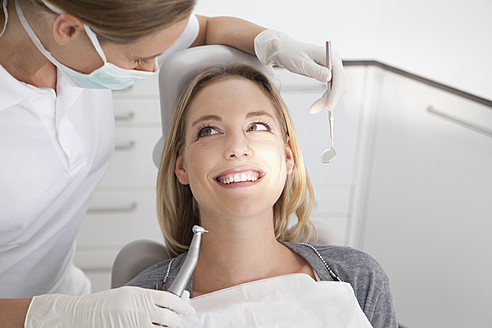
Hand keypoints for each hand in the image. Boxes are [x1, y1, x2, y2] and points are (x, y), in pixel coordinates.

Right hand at [25, 286, 194, 327]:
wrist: (81, 314)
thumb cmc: (103, 304)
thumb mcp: (128, 295)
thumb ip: (146, 299)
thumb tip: (166, 304)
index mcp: (138, 295)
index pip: (168, 299)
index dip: (182, 305)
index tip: (190, 310)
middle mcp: (137, 309)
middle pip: (169, 318)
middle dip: (176, 321)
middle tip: (177, 321)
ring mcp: (133, 324)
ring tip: (164, 326)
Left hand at [254, 29, 346, 112]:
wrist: (286, 51)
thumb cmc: (292, 53)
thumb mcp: (302, 63)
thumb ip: (315, 70)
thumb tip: (328, 77)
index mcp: (331, 56)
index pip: (339, 76)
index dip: (335, 92)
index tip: (329, 105)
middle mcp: (334, 62)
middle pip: (341, 84)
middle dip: (331, 99)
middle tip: (316, 109)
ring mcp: (332, 69)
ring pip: (337, 89)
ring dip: (328, 101)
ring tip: (314, 109)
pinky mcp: (328, 75)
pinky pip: (332, 89)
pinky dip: (326, 98)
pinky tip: (318, 105)